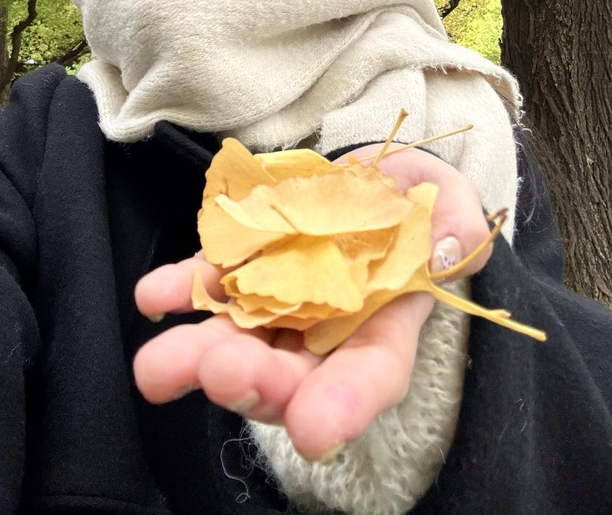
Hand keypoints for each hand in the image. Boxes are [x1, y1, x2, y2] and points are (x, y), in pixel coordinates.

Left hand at [133, 145, 490, 461]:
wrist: (369, 180)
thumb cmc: (418, 200)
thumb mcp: (451, 201)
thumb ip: (457, 223)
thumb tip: (446, 249)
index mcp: (384, 325)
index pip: (368, 376)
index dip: (344, 405)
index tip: (315, 431)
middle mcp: (322, 330)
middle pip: (288, 375)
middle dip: (255, 383)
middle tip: (223, 375)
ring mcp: (275, 300)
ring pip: (236, 341)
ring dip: (197, 355)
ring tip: (158, 367)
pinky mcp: (241, 265)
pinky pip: (208, 284)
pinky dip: (180, 292)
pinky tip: (154, 296)